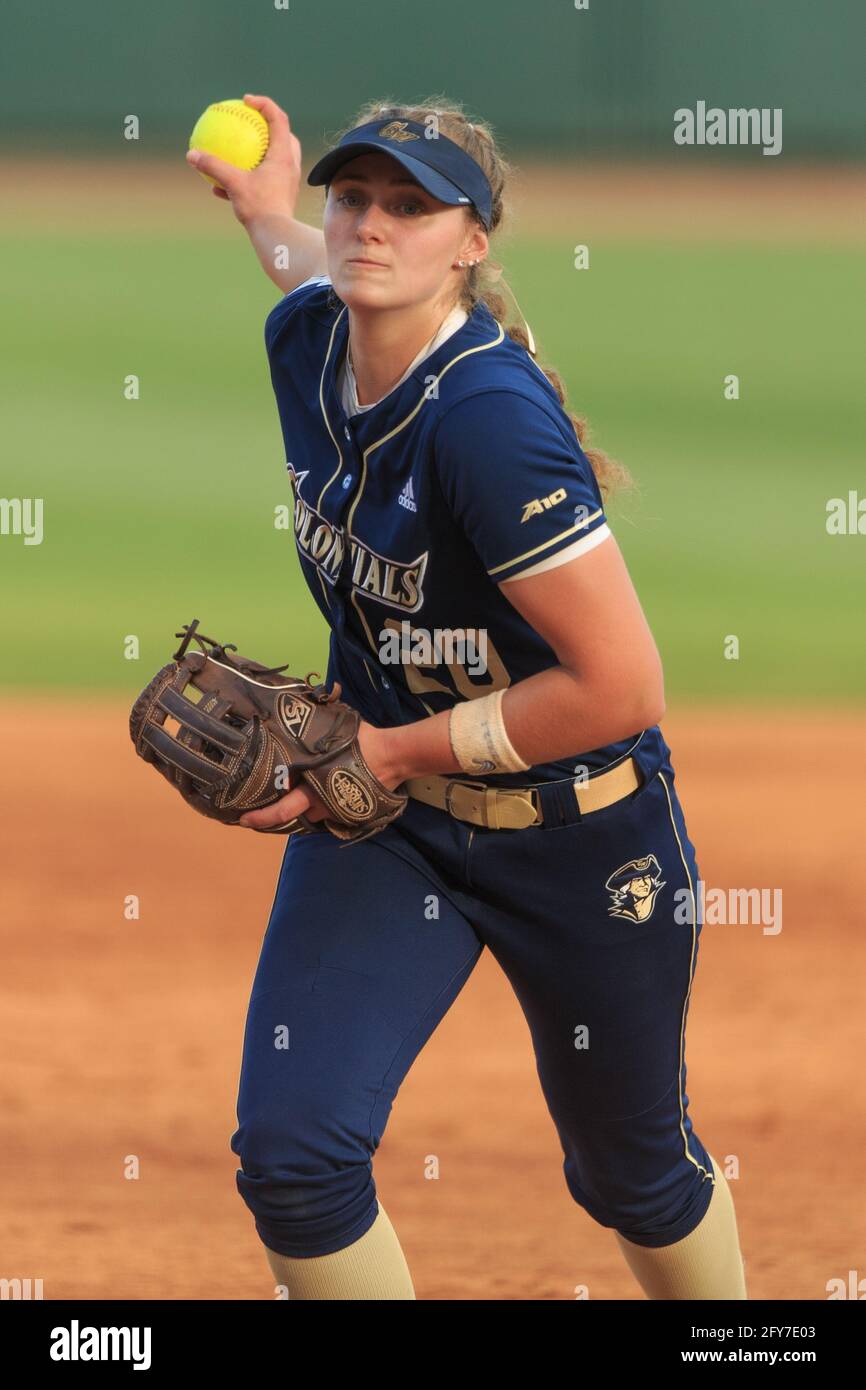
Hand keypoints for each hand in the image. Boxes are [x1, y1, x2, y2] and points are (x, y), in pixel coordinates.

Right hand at [186, 93, 302, 226]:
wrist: (276, 237)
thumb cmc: (259, 208)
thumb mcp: (233, 184)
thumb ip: (213, 166)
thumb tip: (190, 154)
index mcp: (283, 156)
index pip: (278, 118)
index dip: (264, 104)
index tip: (246, 101)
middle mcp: (289, 166)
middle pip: (283, 136)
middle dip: (267, 125)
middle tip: (249, 121)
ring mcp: (287, 182)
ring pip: (275, 159)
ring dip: (258, 151)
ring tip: (239, 151)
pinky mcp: (281, 197)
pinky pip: (264, 181)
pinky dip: (247, 178)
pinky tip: (222, 187)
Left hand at [238, 721, 404, 831]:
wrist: (393, 757)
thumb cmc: (362, 740)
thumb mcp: (333, 728)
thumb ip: (314, 726)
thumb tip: (297, 707)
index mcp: (313, 785)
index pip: (282, 809)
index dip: (260, 817)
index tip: (242, 819)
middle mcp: (322, 802)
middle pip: (292, 817)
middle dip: (270, 819)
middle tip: (251, 819)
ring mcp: (337, 810)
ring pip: (312, 815)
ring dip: (302, 809)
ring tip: (289, 800)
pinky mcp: (351, 812)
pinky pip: (330, 813)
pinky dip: (321, 806)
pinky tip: (318, 796)